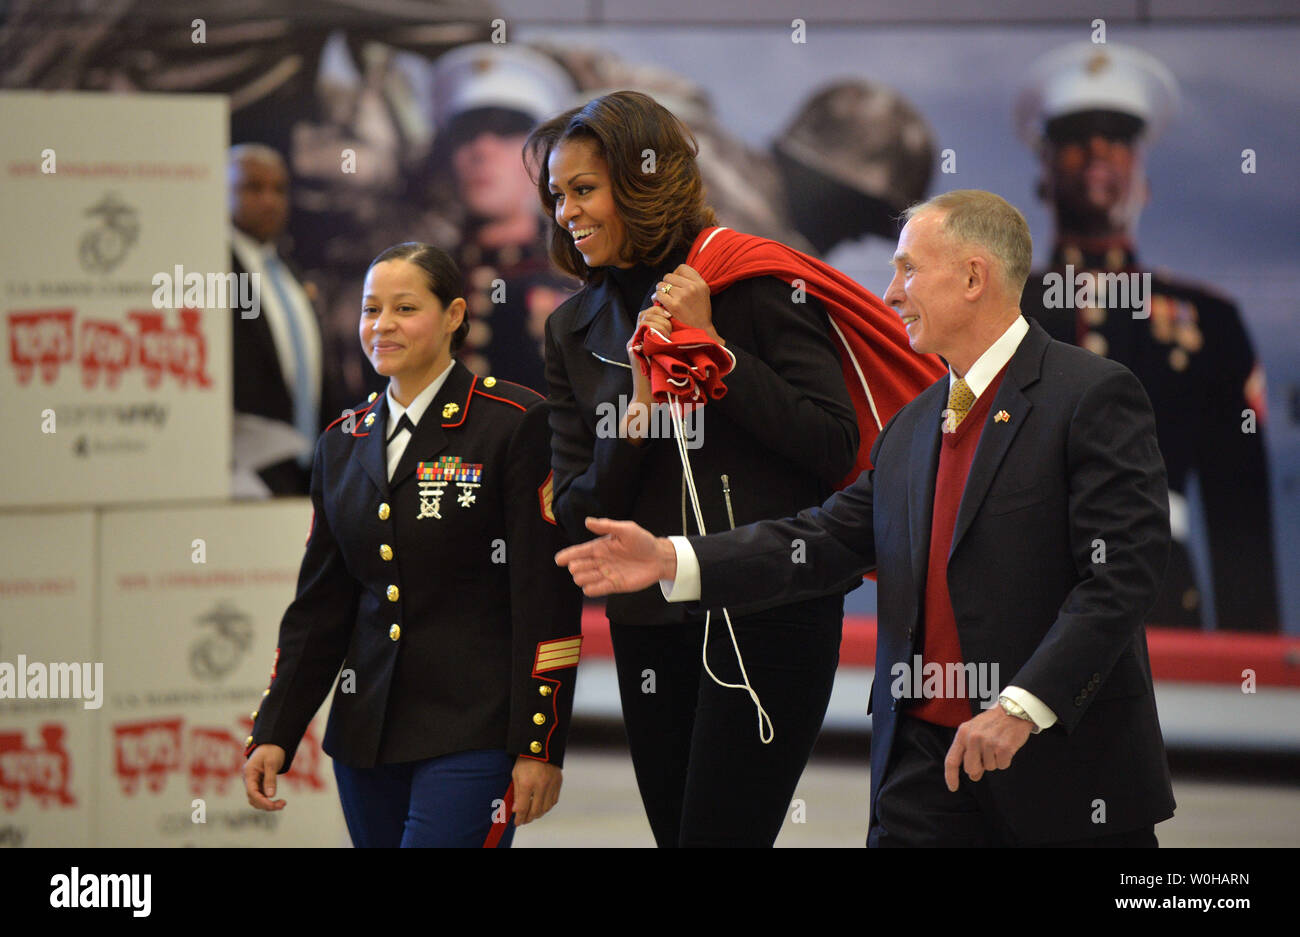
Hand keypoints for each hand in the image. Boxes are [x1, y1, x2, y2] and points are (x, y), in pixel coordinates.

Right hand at [244, 744, 286, 810]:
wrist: (273, 742)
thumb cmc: (272, 750)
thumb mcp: (272, 763)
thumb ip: (270, 779)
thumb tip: (270, 796)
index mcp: (249, 773)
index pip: (252, 792)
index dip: (262, 801)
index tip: (273, 805)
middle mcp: (249, 779)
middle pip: (254, 798)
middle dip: (267, 804)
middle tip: (283, 804)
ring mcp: (253, 782)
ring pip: (257, 799)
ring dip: (268, 804)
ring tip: (282, 804)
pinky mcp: (259, 783)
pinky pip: (261, 796)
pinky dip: (269, 800)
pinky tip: (279, 801)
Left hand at [511, 758, 561, 824]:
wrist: (541, 745)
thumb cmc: (525, 760)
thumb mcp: (516, 775)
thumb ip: (517, 794)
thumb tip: (517, 811)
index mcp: (527, 783)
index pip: (523, 808)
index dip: (520, 818)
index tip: (517, 823)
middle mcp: (541, 785)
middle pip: (536, 811)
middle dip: (529, 818)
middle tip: (524, 820)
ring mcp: (551, 784)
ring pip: (546, 808)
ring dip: (538, 814)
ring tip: (532, 814)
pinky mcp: (558, 782)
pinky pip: (554, 800)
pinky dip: (547, 806)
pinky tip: (542, 806)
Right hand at [554, 517, 675, 596]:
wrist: (658, 558)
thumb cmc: (643, 541)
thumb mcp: (626, 529)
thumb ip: (607, 525)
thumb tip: (587, 521)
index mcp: (599, 547)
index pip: (577, 552)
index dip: (566, 556)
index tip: (559, 560)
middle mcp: (599, 561)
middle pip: (576, 568)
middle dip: (577, 568)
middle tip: (592, 564)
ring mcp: (605, 574)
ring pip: (581, 580)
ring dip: (585, 578)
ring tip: (599, 573)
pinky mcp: (612, 586)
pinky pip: (593, 591)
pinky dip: (591, 589)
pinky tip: (600, 583)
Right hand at [624, 305, 671, 439]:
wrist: (649, 398)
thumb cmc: (663, 380)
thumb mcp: (668, 357)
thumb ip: (669, 343)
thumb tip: (682, 329)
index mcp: (643, 339)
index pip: (647, 314)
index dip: (658, 310)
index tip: (671, 315)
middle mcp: (636, 339)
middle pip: (644, 313)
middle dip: (660, 315)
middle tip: (671, 328)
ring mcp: (634, 344)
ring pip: (644, 319)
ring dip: (659, 322)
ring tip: (668, 335)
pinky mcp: (634, 350)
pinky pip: (642, 330)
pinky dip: (654, 329)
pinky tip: (664, 338)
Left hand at [655, 265, 722, 346]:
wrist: (700, 331)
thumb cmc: (699, 313)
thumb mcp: (702, 293)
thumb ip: (691, 282)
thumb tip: (673, 274)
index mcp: (700, 283)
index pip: (682, 268)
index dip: (676, 275)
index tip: (675, 284)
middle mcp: (693, 287)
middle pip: (669, 276)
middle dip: (666, 284)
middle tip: (667, 293)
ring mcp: (683, 295)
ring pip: (662, 284)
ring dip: (660, 291)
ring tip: (663, 298)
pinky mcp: (674, 305)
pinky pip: (659, 294)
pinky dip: (656, 298)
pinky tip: (659, 303)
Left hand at [943, 707, 1034, 791]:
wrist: (1014, 710)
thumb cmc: (993, 722)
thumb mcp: (976, 732)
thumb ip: (970, 753)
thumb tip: (973, 776)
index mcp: (963, 733)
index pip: (952, 760)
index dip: (951, 776)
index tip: (953, 788)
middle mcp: (973, 738)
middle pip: (971, 769)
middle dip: (979, 767)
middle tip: (987, 754)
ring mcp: (988, 743)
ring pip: (989, 767)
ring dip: (994, 760)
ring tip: (998, 744)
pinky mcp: (1003, 748)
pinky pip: (1002, 765)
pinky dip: (1005, 760)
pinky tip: (1006, 746)